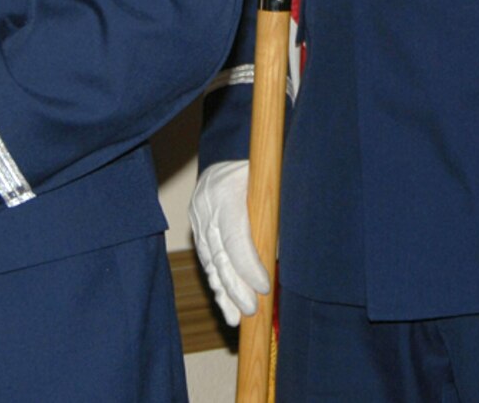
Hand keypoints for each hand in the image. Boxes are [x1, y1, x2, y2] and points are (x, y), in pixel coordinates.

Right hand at [190, 159, 270, 327]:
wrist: (225, 161)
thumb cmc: (259, 171)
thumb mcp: (270, 181)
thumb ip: (274, 212)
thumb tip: (283, 253)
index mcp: (226, 191)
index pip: (235, 237)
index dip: (248, 266)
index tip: (265, 286)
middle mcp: (206, 207)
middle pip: (220, 255)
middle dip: (236, 287)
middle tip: (252, 309)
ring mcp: (197, 219)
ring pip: (210, 262)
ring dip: (224, 293)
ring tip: (237, 317)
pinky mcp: (195, 230)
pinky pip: (206, 261)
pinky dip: (217, 283)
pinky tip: (226, 304)